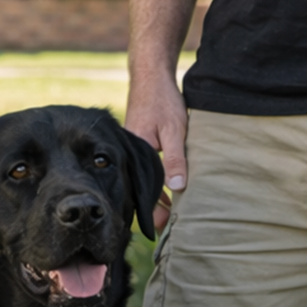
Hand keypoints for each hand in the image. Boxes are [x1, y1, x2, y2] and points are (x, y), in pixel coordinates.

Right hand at [125, 71, 188, 233]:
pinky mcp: (140, 144)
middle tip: (166, 230)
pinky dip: (156, 181)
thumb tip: (178, 188)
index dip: (153, 211)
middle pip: (141, 188)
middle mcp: (129, 154)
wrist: (151, 75)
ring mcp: (133, 149)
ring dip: (156, 196)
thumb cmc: (163, 100)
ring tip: (168, 217)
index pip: (142, 190)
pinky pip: (146, 169)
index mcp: (134, 154)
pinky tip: (167, 191)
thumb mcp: (175, 130)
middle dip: (154, 209)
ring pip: (144, 179)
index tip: (161, 230)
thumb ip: (175, 158)